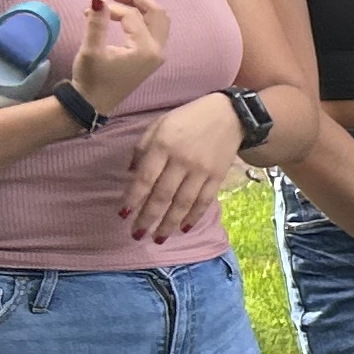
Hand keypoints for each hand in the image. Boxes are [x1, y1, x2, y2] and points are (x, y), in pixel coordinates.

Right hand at [66, 0, 170, 114]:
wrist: (93, 104)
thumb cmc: (91, 79)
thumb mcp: (90, 50)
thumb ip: (96, 23)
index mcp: (146, 49)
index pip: (132, 16)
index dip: (111, 8)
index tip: (89, 10)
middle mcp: (158, 50)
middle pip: (157, 12)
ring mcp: (158, 54)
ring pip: (159, 20)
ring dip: (141, 7)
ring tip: (117, 2)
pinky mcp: (153, 57)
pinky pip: (155, 30)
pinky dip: (143, 18)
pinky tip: (124, 16)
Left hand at [116, 84, 246, 240]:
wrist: (230, 115)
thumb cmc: (188, 119)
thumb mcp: (158, 125)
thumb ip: (142, 148)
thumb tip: (131, 175)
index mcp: (163, 145)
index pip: (145, 178)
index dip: (134, 199)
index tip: (123, 215)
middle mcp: (182, 160)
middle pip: (162, 195)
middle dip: (148, 218)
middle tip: (137, 235)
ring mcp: (202, 171)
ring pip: (183, 203)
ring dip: (169, 223)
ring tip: (158, 238)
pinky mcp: (217, 177)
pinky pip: (204, 201)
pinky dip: (193, 216)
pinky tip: (183, 228)